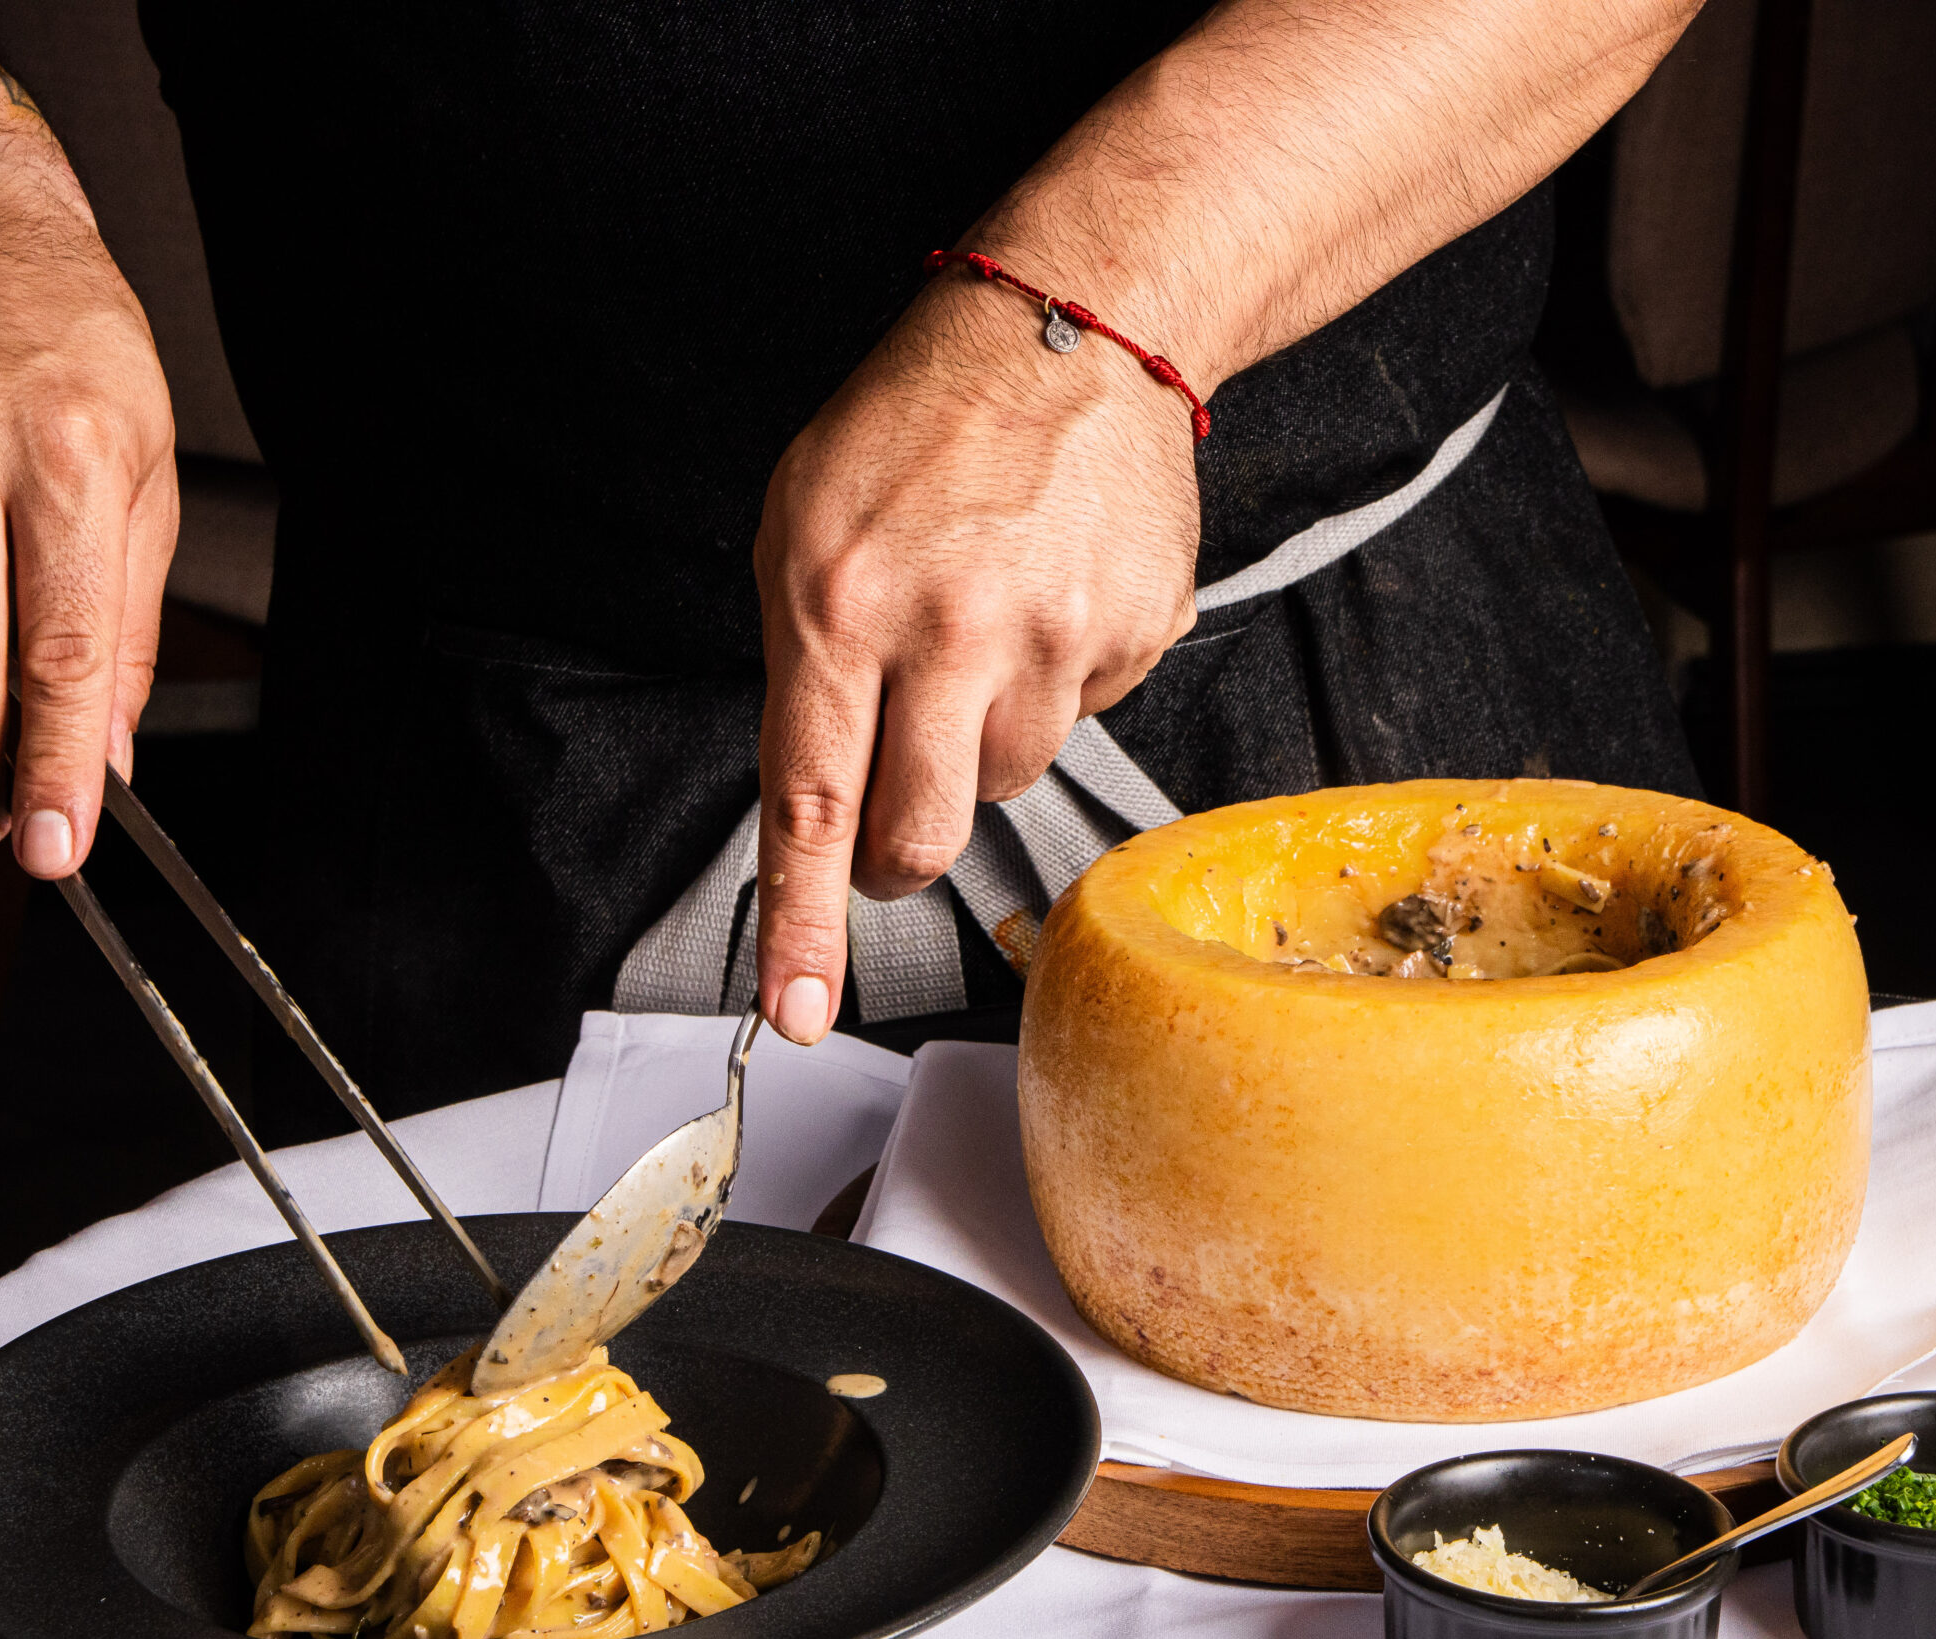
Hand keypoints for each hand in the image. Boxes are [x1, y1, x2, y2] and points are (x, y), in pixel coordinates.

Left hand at [752, 273, 1199, 1042]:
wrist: (1073, 326)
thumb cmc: (918, 424)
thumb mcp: (800, 526)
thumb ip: (800, 669)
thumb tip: (819, 801)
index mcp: (841, 606)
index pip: (811, 804)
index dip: (805, 928)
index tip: (801, 1015)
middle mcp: (951, 632)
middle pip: (922, 835)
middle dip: (897, 848)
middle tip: (894, 800)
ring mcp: (1057, 637)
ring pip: (1004, 781)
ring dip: (980, 741)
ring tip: (980, 627)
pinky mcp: (1135, 631)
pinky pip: (1081, 718)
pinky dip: (1054, 682)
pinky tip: (1044, 597)